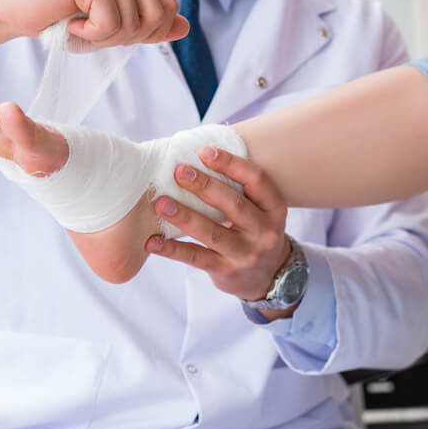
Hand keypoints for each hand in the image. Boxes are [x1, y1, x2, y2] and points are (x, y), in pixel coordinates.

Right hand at [0, 0, 189, 52]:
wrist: (16, 9)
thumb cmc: (61, 17)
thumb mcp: (112, 25)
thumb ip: (148, 25)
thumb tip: (186, 26)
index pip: (168, 9)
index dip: (145, 33)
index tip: (111, 30)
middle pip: (156, 18)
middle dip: (126, 38)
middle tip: (94, 30)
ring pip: (132, 24)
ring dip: (103, 39)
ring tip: (79, 26)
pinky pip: (110, 25)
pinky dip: (88, 35)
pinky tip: (69, 22)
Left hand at [145, 148, 295, 319]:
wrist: (267, 277)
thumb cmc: (254, 232)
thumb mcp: (260, 211)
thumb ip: (237, 190)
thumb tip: (194, 160)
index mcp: (274, 209)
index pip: (257, 180)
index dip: (231, 164)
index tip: (204, 151)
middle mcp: (264, 232)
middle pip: (234, 204)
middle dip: (204, 186)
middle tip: (179, 171)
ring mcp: (246, 254)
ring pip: (213, 233)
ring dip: (185, 216)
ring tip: (161, 203)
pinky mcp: (226, 272)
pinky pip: (196, 258)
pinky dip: (172, 250)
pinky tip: (153, 241)